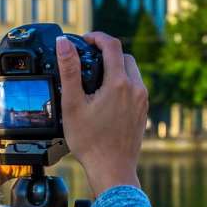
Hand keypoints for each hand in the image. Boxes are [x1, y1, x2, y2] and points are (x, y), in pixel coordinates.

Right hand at [56, 32, 145, 196]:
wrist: (112, 170)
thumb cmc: (90, 142)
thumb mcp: (73, 104)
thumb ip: (69, 70)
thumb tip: (64, 43)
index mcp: (119, 83)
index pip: (112, 45)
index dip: (96, 37)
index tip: (83, 40)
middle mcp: (136, 89)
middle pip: (124, 56)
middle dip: (106, 52)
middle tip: (87, 58)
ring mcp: (142, 101)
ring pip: (132, 71)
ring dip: (116, 67)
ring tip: (94, 77)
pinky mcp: (143, 111)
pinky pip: (135, 87)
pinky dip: (122, 82)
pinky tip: (105, 96)